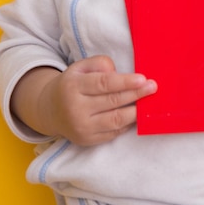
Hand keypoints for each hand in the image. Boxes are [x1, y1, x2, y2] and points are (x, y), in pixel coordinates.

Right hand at [11, 55, 156, 145]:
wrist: (50, 110)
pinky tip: (137, 115)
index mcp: (73, 86)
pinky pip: (113, 133)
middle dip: (135, 95)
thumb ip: (99, 64)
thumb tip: (119, 73)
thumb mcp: (80, 67)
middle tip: (153, 88)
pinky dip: (127, 124)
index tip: (143, 79)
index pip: (103, 84)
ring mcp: (81, 127)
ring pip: (115, 120)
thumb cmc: (72, 84)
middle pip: (112, 102)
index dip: (125, 82)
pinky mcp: (87, 141)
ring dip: (135, 112)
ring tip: (148, 103)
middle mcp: (75, 109)